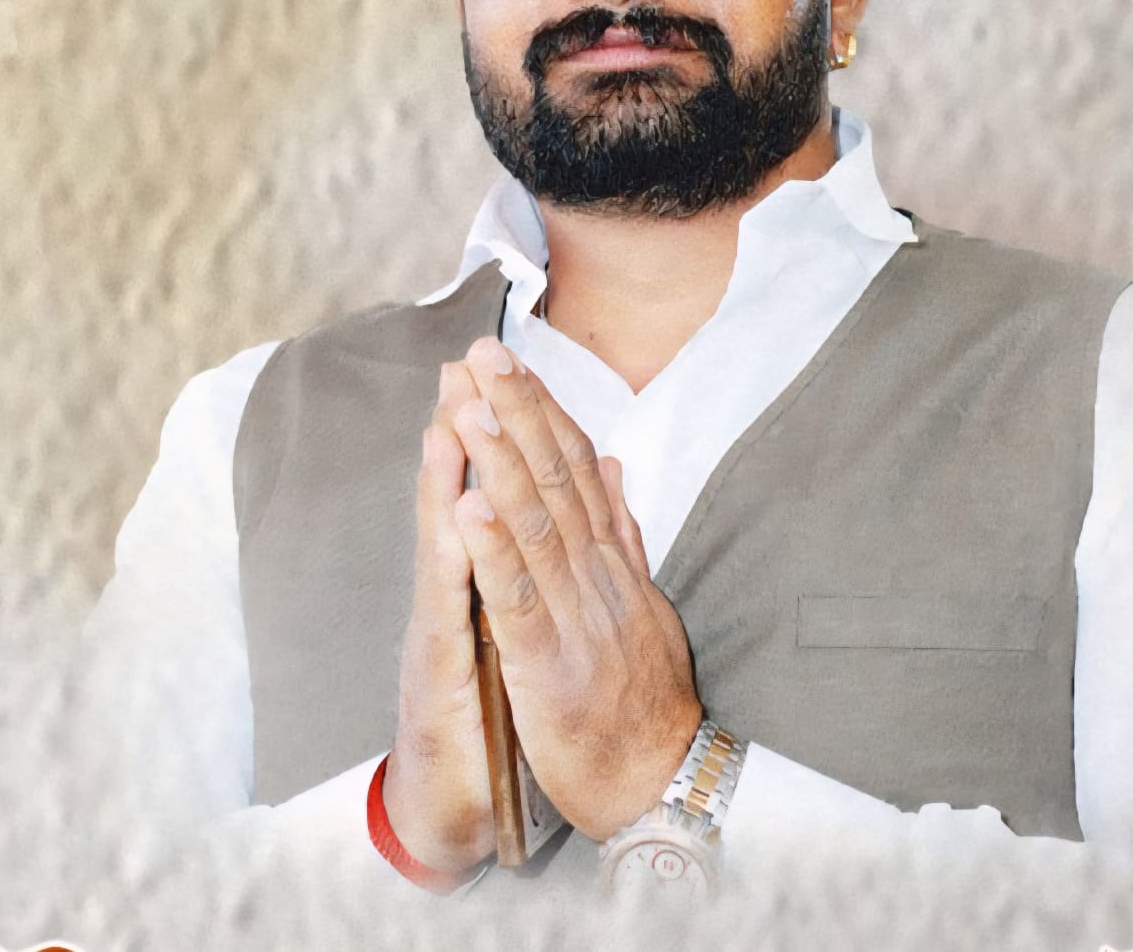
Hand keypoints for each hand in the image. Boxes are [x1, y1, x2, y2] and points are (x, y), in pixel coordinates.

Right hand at [380, 360, 494, 874]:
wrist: (450, 802)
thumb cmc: (486, 710)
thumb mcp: (511, 627)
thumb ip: (520, 565)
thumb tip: (534, 506)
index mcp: (485, 579)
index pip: (492, 490)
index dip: (501, 429)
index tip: (504, 366)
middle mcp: (456, 595)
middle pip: (460, 495)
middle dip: (468, 426)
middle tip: (470, 360)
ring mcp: (442, 631)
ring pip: (445, 540)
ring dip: (447, 473)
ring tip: (452, 410)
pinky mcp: (440, 674)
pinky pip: (451, 611)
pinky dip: (456, 559)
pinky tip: (458, 513)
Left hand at [451, 336, 702, 842]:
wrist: (663, 780)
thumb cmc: (645, 695)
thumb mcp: (643, 602)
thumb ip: (623, 533)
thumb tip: (616, 464)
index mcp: (610, 560)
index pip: (575, 468)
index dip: (542, 409)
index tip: (511, 359)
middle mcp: (597, 574)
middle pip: (555, 479)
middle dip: (517, 412)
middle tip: (482, 352)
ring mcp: (577, 615)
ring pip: (535, 525)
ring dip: (500, 461)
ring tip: (469, 406)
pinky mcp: (551, 665)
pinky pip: (518, 600)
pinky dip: (493, 550)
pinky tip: (468, 505)